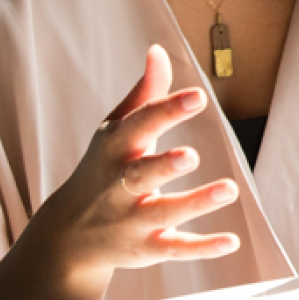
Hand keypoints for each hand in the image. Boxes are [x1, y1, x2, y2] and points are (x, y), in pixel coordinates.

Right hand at [0, 46, 239, 299]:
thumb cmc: (102, 168)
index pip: (140, 126)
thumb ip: (144, 93)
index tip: (197, 96)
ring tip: (229, 189)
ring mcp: (132, 220)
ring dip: (195, 203)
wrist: (67, 234)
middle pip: (142, 174)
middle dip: (164, 165)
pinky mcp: (146, 249)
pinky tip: (232, 241)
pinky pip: (174, 249)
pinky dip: (202, 247)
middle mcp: (120, 186)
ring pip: (164, 212)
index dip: (167, 110)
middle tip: (191, 156)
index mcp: (115, 149)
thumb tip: (159, 50)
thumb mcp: (115, 129)